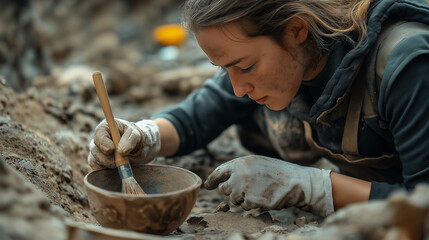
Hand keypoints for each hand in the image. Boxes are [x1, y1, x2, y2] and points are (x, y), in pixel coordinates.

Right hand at [88, 119, 160, 169]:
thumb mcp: (138, 135)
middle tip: (116, 162)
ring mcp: (99, 151)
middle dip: (105, 158)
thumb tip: (121, 151)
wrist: (142, 148)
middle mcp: (100, 139)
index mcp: (107, 127)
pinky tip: (115, 169)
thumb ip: (131, 139)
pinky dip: (104, 171)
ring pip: (94, 160)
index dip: (103, 142)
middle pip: (94, 149)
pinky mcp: (100, 162)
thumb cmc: (139, 138)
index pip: (99, 133)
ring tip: (120, 165)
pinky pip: (96, 168)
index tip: (112, 149)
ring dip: (106, 165)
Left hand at [204, 155, 333, 216]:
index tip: (208, 185)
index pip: (219, 172)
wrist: (295, 182)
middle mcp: (239, 175)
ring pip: (233, 200)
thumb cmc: (277, 172)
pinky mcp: (250, 201)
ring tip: (258, 192)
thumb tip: (223, 178)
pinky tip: (262, 198)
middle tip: (244, 190)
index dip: (212, 180)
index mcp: (240, 163)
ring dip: (242, 199)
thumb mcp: (257, 163)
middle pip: (224, 189)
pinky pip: (244, 207)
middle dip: (231, 192)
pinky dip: (252, 205)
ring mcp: (244, 188)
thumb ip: (240, 169)